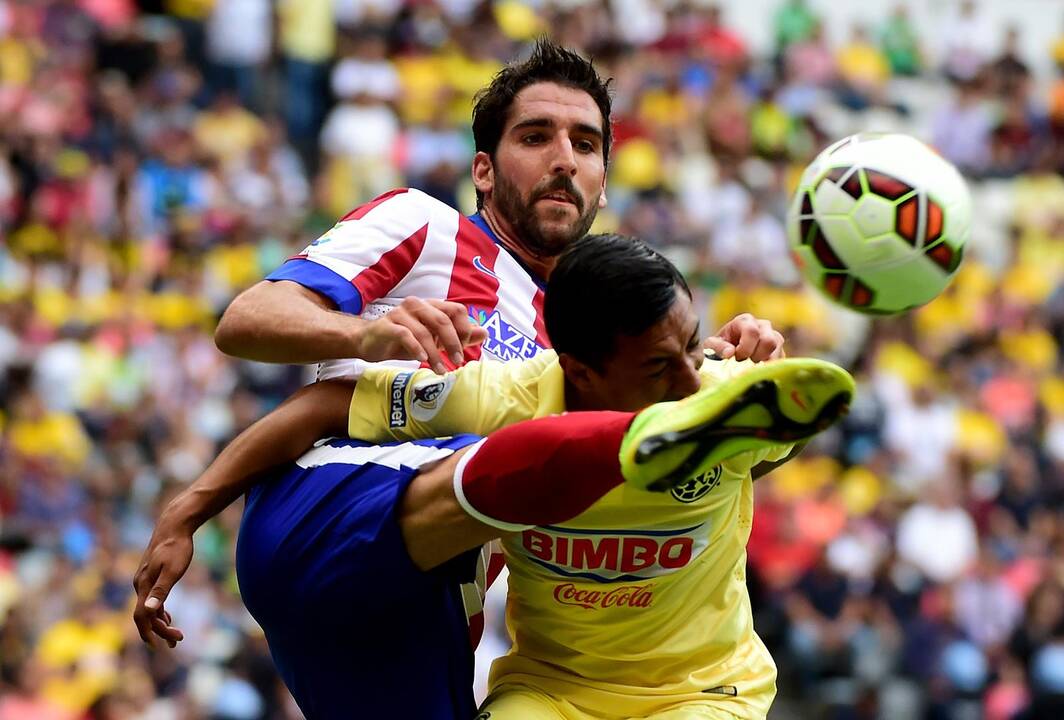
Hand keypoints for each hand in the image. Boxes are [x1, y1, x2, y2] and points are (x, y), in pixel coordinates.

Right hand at [132, 512, 193, 648]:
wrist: (174, 525)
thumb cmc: (177, 546)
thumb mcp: (173, 569)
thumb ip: (162, 590)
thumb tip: (151, 610)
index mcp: (144, 585)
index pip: (142, 616)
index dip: (149, 632)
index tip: (159, 646)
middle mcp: (140, 584)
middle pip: (145, 615)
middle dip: (159, 631)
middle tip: (178, 641)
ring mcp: (144, 580)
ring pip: (149, 608)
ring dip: (160, 624)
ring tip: (176, 637)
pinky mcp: (150, 576)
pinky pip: (152, 600)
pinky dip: (159, 612)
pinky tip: (167, 618)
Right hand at [357, 298, 487, 373]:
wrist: (369, 342)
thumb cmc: (404, 340)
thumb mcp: (435, 339)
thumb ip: (459, 336)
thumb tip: (484, 332)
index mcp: (431, 305)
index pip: (457, 310)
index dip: (464, 330)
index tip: (464, 350)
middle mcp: (417, 305)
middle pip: (443, 320)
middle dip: (453, 343)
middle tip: (458, 361)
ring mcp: (401, 313)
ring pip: (425, 331)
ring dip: (435, 354)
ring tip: (440, 370)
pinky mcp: (387, 325)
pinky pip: (405, 335)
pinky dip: (416, 348)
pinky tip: (422, 360)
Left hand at [704, 313, 784, 361]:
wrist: (728, 353)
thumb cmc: (720, 347)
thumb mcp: (712, 346)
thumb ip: (718, 347)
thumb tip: (730, 352)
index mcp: (746, 321)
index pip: (752, 332)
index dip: (745, 348)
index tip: (737, 358)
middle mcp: (763, 326)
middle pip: (769, 341)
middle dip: (757, 356)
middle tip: (745, 363)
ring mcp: (774, 337)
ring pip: (778, 349)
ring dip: (765, 362)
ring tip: (752, 367)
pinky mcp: (780, 350)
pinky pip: (782, 359)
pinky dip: (771, 367)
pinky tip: (759, 370)